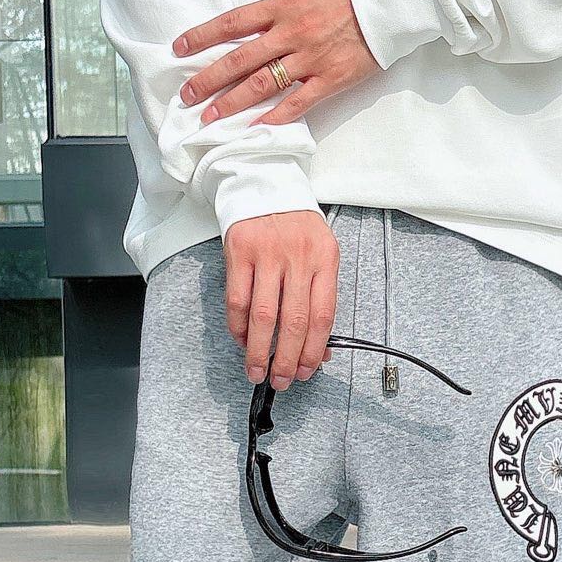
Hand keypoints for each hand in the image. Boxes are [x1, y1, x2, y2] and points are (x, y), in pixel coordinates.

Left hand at [174, 0, 378, 126]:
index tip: (180, 48)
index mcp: (283, 6)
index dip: (202, 36)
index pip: (232, 22)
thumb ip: (285, 4)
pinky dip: (276, 117)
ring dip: (232, 103)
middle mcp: (291, 34)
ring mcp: (310, 59)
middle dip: (208, 78)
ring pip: (262, 85)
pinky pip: (298, 103)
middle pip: (239, 59)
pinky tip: (256, 128)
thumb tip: (264, 18)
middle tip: (187, 96)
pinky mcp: (331, 79)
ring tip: (210, 117)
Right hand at [225, 211, 339, 390]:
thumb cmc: (295, 224)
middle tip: (282, 380)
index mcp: (325, 257)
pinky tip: (242, 341)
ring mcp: (267, 252)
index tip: (307, 371)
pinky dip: (238, 327)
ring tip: (257, 371)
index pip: (322, 315)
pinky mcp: (240, 250)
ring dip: (259, 350)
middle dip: (287, 359)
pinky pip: (236, 299)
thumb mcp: (319, 253)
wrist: (264, 181)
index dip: (314, 350)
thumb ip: (320, 296)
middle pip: (294, 320)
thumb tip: (319, 348)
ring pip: (263, 315)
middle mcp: (298, 255)